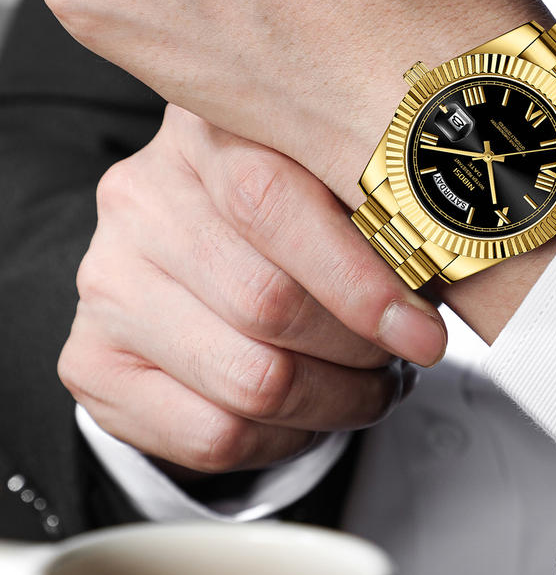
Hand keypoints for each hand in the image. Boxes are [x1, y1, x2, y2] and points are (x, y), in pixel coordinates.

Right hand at [59, 104, 445, 473]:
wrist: (189, 252)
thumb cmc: (281, 214)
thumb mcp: (325, 183)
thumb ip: (371, 209)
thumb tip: (445, 272)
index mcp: (206, 134)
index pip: (272, 201)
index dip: (360, 278)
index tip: (422, 330)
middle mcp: (143, 200)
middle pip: (267, 302)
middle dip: (360, 350)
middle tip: (400, 357)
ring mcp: (108, 282)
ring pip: (250, 379)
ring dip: (335, 401)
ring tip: (367, 387)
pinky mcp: (91, 361)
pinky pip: (212, 436)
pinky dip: (285, 439)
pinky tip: (309, 412)